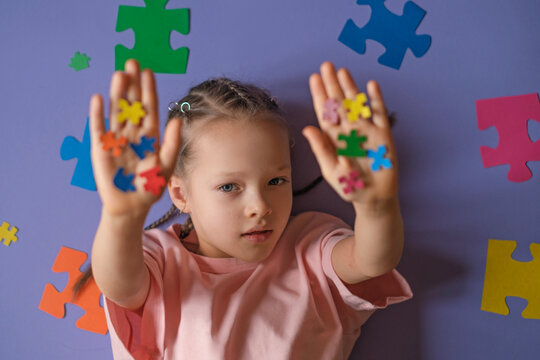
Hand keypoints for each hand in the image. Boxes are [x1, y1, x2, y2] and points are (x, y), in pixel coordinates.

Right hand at [89, 59, 181, 216]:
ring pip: (116, 112)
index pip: (149, 108)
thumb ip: (172, 142)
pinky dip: (98, 115)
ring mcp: (116, 139)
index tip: (148, 72)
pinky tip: (98, 98)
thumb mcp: (166, 164)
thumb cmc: (151, 186)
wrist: (132, 206)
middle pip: (132, 105)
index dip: (148, 91)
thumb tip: (177, 120)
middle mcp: (132, 133)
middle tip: (132, 62)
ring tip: (119, 74)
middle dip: (132, 84)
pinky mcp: (101, 149)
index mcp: (149, 135)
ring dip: (118, 94)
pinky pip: (99, 129)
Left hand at [303, 62, 397, 205]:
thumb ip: (321, 149)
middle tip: (326, 66)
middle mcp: (349, 130)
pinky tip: (371, 85)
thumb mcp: (331, 170)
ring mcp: (366, 130)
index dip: (319, 95)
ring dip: (350, 87)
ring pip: (357, 104)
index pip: (325, 112)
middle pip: (339, 103)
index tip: (313, 78)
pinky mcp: (383, 134)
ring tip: (342, 71)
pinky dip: (376, 100)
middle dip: (332, 85)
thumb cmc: (349, 186)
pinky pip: (379, 114)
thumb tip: (307, 128)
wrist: (373, 198)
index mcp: (334, 138)